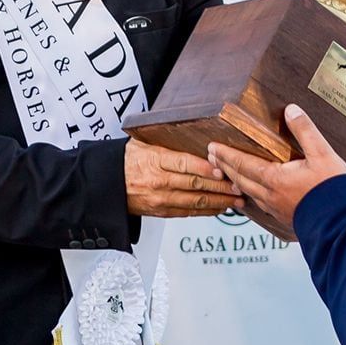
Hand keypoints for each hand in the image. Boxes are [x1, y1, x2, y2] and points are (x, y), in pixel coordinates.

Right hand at [124, 138, 243, 217]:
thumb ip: (167, 141)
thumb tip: (190, 131)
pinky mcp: (162, 212)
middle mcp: (158, 181)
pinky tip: (220, 207)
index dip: (205, 168)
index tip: (222, 169)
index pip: (183, 163)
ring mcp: (160, 199)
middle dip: (220, 187)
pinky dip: (207, 211)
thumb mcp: (142, 143)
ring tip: (236, 199)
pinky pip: (188, 212)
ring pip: (195, 202)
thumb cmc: (125, 161)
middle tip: (239, 185)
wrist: (106, 185)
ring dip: (219, 201)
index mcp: (154, 160)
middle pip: (194, 185)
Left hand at [208, 105, 345, 226]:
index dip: (226, 154)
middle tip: (211, 158)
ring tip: (227, 173)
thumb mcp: (322, 153)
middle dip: (224, 166)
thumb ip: (305, 130)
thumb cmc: (334, 189)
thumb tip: (291, 110)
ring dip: (235, 180)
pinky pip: (259, 203)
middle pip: (239, 179)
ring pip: (248, 192)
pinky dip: (249, 194)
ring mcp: (276, 208)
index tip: (212, 147)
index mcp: (275, 178)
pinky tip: (253, 194)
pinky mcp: (284, 216)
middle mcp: (270, 195)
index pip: (242, 163)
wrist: (343, 222)